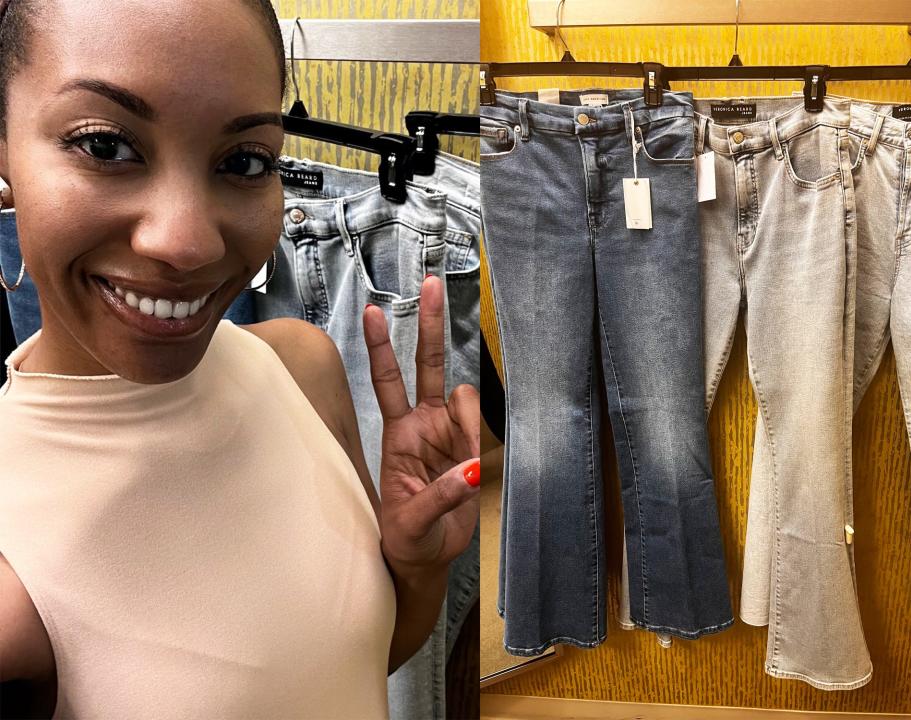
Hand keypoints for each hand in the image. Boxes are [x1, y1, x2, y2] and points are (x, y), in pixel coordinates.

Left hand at [363, 275, 479, 575]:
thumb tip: (469, 472)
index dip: (380, 347)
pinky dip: (481, 439)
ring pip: (466, 396)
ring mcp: (449, 433)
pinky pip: (482, 427)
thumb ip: (440, 496)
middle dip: (430, 323)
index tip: (371, 311)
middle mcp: (423, 425)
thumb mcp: (413, 523)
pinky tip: (473, 471)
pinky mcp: (471, 448)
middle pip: (428, 364)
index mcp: (398, 435)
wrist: (424, 559)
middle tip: (432, 281)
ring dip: (469, 420)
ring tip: (464, 467)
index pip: (387, 382)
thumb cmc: (406, 539)